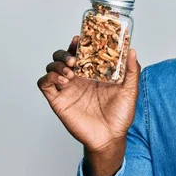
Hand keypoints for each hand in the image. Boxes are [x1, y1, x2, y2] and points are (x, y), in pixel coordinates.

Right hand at [37, 35, 140, 152]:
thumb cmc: (121, 115)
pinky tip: (63, 81)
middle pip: (62, 56)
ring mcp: (67, 89)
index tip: (80, 39)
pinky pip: (43, 84)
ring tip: (70, 72)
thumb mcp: (130, 91)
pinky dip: (48, 77)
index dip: (78, 44)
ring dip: (57, 65)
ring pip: (51, 67)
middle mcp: (78, 78)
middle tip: (74, 60)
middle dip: (65, 53)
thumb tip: (131, 51)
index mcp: (93, 73)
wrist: (110, 137)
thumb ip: (132, 71)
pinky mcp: (58, 100)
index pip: (81, 52)